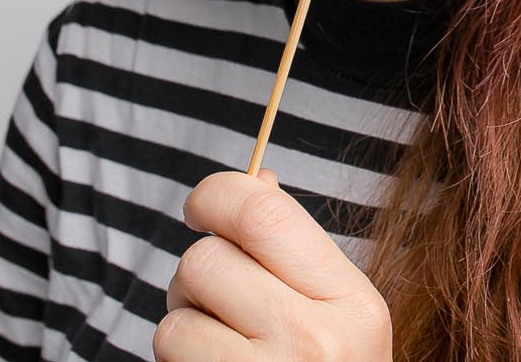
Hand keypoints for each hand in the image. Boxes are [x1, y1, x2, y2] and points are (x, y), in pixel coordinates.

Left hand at [155, 167, 392, 359]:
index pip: (263, 212)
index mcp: (353, 304)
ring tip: (220, 350)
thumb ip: (295, 250)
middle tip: (218, 301)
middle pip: (207, 260)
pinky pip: (167, 358)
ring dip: (184, 328)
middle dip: (197, 276)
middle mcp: (315, 344)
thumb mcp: (338, 316)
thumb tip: (254, 177)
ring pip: (175, 317)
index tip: (202, 208)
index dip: (216, 194)